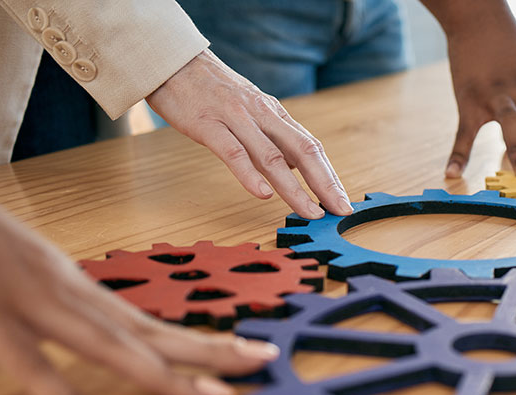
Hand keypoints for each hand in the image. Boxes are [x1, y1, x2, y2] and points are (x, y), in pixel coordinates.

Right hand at [0, 161, 279, 394]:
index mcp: (76, 289)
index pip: (150, 322)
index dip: (197, 340)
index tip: (242, 352)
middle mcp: (71, 296)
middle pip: (153, 332)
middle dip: (210, 351)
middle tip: (263, 363)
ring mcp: (37, 307)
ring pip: (118, 349)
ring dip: (171, 375)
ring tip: (220, 394)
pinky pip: (43, 374)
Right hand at [147, 49, 350, 219]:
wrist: (173, 61)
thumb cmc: (210, 88)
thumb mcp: (250, 108)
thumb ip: (273, 136)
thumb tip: (294, 165)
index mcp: (273, 112)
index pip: (311, 146)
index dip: (329, 175)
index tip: (342, 201)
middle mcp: (261, 114)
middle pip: (303, 151)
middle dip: (324, 183)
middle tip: (339, 209)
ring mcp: (236, 119)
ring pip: (272, 157)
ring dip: (294, 188)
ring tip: (310, 212)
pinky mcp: (208, 125)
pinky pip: (233, 153)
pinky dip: (249, 175)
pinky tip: (263, 194)